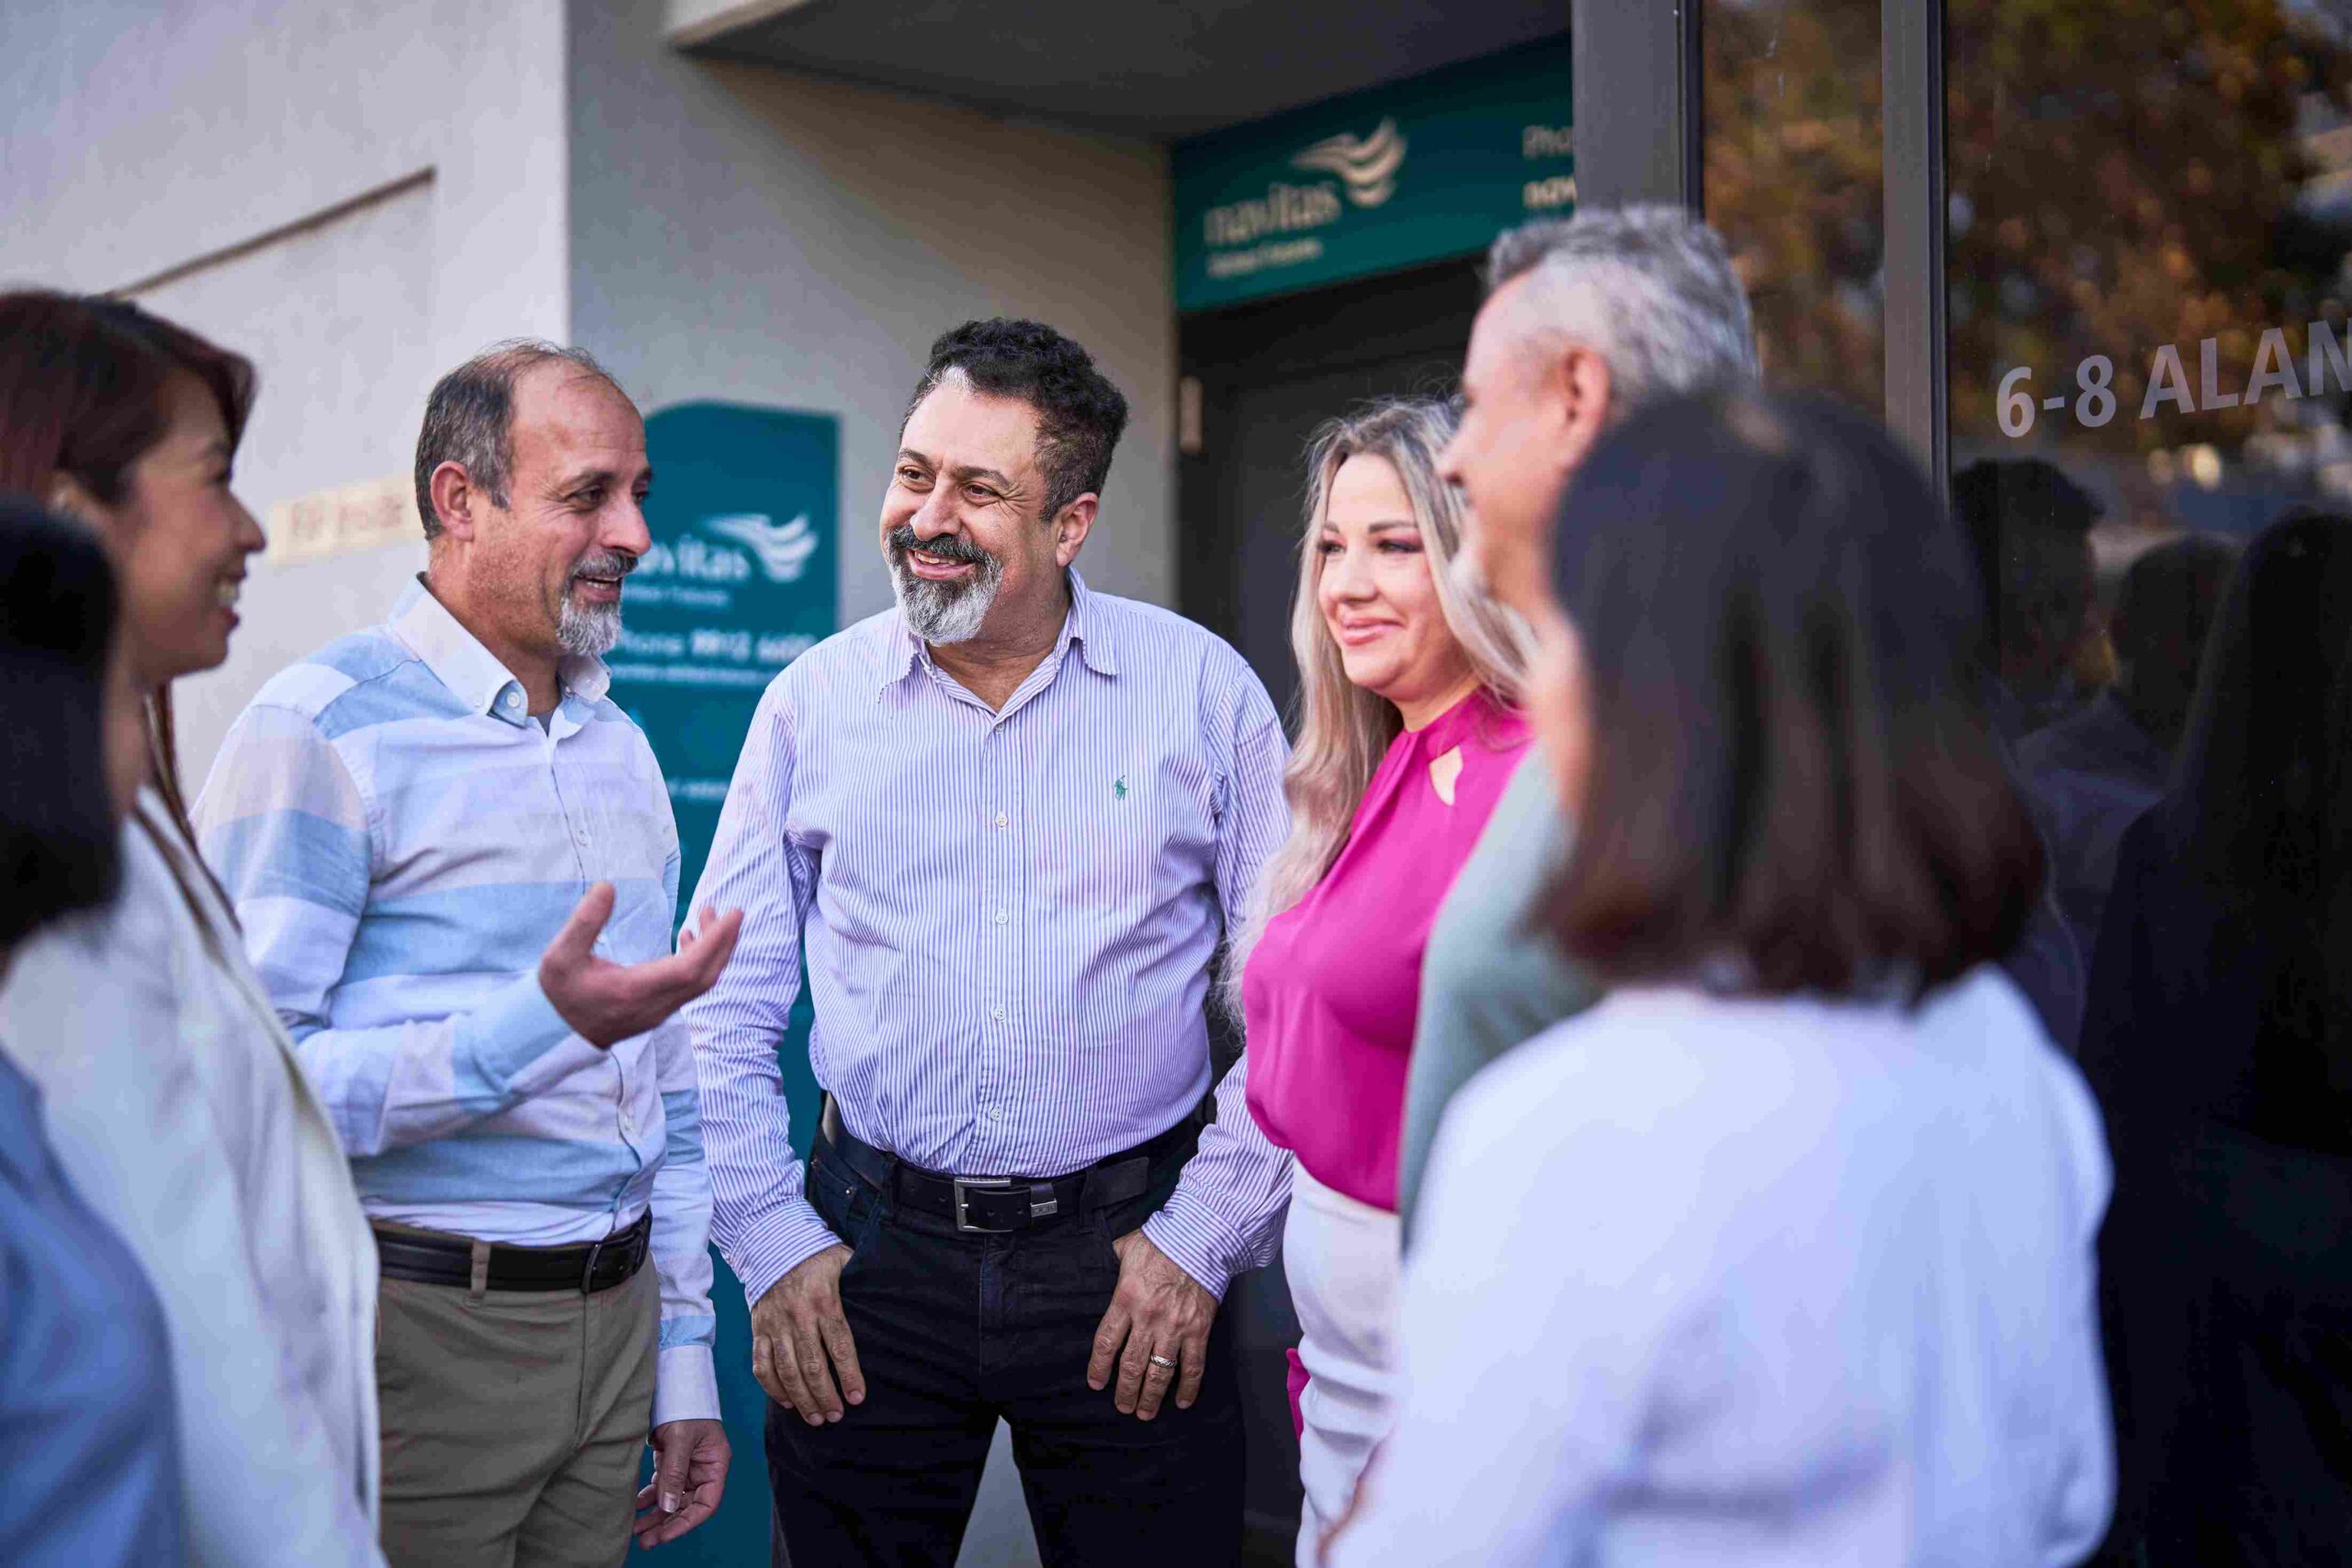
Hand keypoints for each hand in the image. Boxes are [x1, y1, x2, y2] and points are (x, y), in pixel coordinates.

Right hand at [539, 884, 742, 1047]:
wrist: (552, 1033)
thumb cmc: (557, 994)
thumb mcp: (560, 955)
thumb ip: (585, 921)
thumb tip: (608, 887)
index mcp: (635, 991)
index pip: (690, 969)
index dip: (716, 941)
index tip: (732, 914)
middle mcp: (654, 1005)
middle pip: (705, 976)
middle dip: (724, 942)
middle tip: (731, 911)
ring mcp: (658, 1011)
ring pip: (700, 982)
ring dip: (713, 950)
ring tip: (709, 914)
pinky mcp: (656, 1010)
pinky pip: (689, 986)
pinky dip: (697, 961)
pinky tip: (687, 937)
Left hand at [633, 1418, 729, 1547]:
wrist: (671, 1384)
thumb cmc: (685, 1405)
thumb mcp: (681, 1437)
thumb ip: (675, 1472)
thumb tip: (668, 1507)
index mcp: (715, 1464)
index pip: (706, 1503)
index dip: (687, 1522)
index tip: (666, 1534)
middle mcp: (702, 1469)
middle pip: (686, 1506)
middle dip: (666, 1524)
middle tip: (645, 1541)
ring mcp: (686, 1467)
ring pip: (671, 1500)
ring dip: (654, 1516)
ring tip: (634, 1531)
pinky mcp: (670, 1462)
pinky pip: (660, 1487)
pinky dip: (647, 1499)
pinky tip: (634, 1508)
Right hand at [750, 1245, 865, 1424]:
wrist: (773, 1244)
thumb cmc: (817, 1256)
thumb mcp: (844, 1260)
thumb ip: (861, 1280)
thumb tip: (893, 1291)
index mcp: (824, 1300)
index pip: (839, 1345)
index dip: (849, 1375)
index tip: (856, 1398)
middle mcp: (798, 1316)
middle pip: (813, 1365)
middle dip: (825, 1395)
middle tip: (836, 1416)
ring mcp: (775, 1325)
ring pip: (786, 1370)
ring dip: (801, 1398)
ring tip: (815, 1418)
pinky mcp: (758, 1329)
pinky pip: (761, 1365)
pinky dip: (772, 1387)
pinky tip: (787, 1401)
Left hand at [1087, 1230, 1214, 1419]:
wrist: (1202, 1238)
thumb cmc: (1163, 1239)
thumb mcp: (1128, 1246)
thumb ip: (1116, 1260)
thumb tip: (1109, 1260)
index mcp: (1125, 1300)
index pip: (1106, 1343)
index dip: (1099, 1368)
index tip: (1096, 1383)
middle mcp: (1147, 1319)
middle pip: (1131, 1366)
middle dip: (1125, 1391)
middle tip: (1122, 1407)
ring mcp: (1174, 1328)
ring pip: (1159, 1373)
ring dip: (1151, 1397)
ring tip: (1145, 1413)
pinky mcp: (1198, 1330)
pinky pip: (1193, 1366)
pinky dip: (1189, 1388)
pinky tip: (1183, 1402)